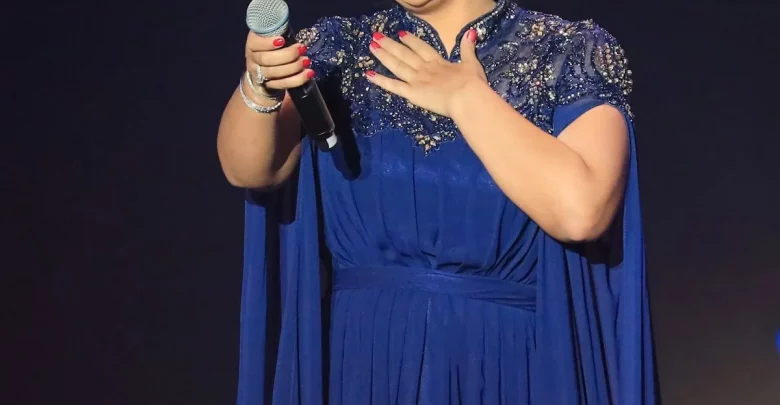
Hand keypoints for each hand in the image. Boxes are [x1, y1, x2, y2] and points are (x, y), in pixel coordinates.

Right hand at [244, 31, 313, 91]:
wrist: (261, 73)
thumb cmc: (270, 49)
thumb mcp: (270, 38)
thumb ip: (277, 33)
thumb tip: (291, 27)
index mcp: (252, 45)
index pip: (255, 44)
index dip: (267, 43)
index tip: (282, 40)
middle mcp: (253, 60)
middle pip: (266, 59)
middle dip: (287, 55)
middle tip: (302, 49)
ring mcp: (259, 74)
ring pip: (274, 73)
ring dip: (293, 67)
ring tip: (307, 61)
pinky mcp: (269, 86)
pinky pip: (283, 84)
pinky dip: (297, 80)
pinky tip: (308, 74)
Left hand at [365, 29, 487, 117]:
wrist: (466, 97)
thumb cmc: (472, 83)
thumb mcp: (472, 63)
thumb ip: (468, 48)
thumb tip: (471, 32)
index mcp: (438, 62)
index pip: (421, 48)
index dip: (411, 41)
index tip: (402, 34)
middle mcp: (424, 68)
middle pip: (404, 54)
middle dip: (390, 44)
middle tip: (377, 36)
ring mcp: (416, 79)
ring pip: (396, 65)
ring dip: (383, 55)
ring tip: (371, 46)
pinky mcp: (412, 93)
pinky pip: (393, 86)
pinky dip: (380, 80)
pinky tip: (368, 73)